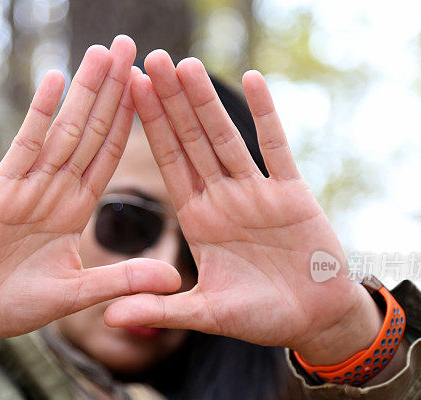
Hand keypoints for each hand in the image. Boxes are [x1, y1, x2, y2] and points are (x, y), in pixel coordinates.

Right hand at [0, 37, 180, 352]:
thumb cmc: (15, 305)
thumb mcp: (77, 295)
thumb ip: (122, 280)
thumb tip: (175, 280)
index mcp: (76, 210)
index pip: (110, 156)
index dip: (131, 121)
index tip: (152, 88)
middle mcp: (56, 190)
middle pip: (92, 132)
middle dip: (113, 90)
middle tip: (132, 46)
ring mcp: (28, 185)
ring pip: (64, 129)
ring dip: (85, 90)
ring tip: (105, 51)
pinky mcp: (0, 188)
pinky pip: (26, 144)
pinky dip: (41, 113)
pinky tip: (57, 79)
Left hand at [104, 51, 383, 365]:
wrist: (313, 321)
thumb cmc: (260, 318)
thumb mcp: (205, 314)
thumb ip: (159, 309)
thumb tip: (107, 319)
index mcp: (197, 220)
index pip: (167, 163)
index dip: (148, 128)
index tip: (127, 92)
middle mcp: (222, 198)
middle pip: (191, 140)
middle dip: (170, 102)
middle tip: (149, 58)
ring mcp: (257, 192)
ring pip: (227, 138)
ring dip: (207, 102)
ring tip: (186, 63)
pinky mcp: (292, 194)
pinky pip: (277, 149)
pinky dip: (267, 116)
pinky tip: (254, 80)